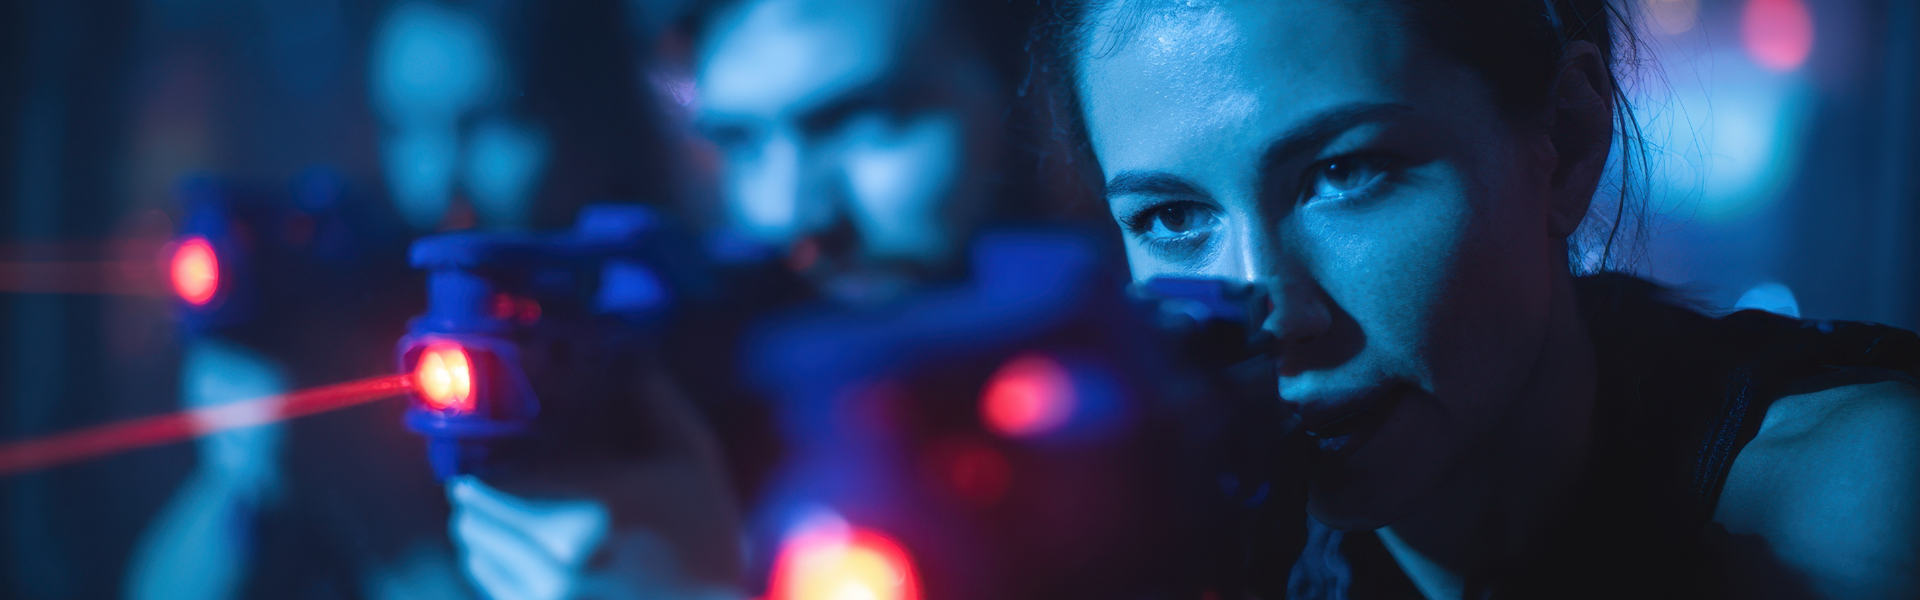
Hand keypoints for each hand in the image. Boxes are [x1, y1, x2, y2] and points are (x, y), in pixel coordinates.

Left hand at [447, 370, 745, 599]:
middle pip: (477, 522)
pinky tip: (508, 559)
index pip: (496, 487)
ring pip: (481, 559)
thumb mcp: (694, 461)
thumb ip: (660, 404)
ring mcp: (549, 599)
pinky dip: (495, 571)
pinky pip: (498, 593)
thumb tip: (635, 356)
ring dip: (481, 536)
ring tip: (488, 522)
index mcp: (589, 510)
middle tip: (478, 489)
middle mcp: (558, 560)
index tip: (479, 467)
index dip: (480, 475)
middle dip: (476, 503)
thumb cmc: (708, 538)